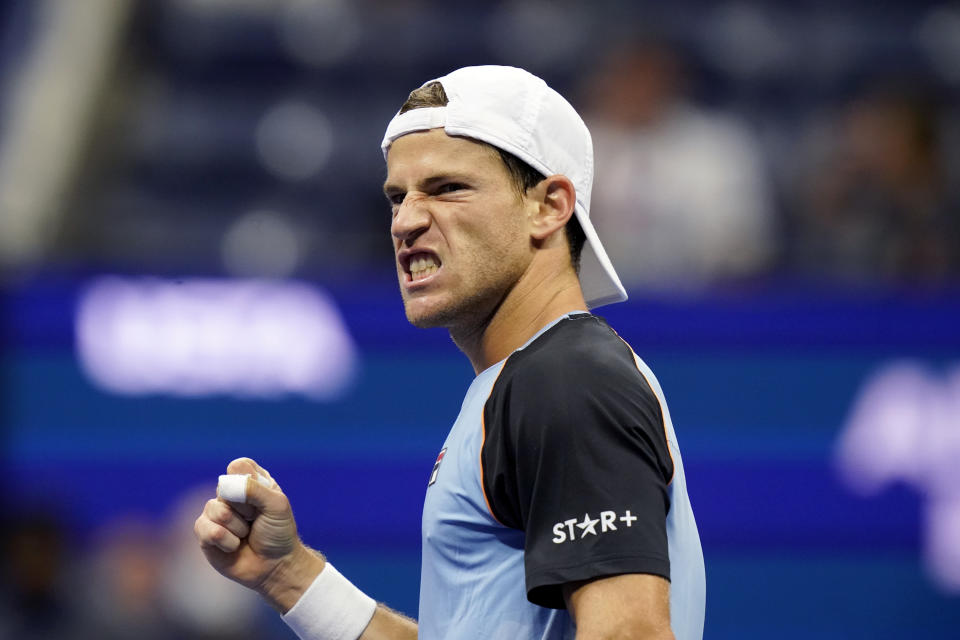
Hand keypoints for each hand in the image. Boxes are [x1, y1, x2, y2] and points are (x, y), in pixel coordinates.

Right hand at [194, 457, 321, 607]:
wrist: (275, 566)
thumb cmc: (278, 533)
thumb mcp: (277, 505)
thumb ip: (255, 488)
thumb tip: (228, 484)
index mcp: (250, 482)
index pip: (238, 466)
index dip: (248, 481)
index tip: (262, 499)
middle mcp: (230, 495)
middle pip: (224, 487)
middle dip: (245, 508)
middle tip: (256, 520)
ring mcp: (215, 513)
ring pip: (215, 509)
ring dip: (237, 527)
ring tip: (246, 534)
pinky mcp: (204, 533)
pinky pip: (206, 530)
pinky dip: (227, 541)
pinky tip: (234, 546)